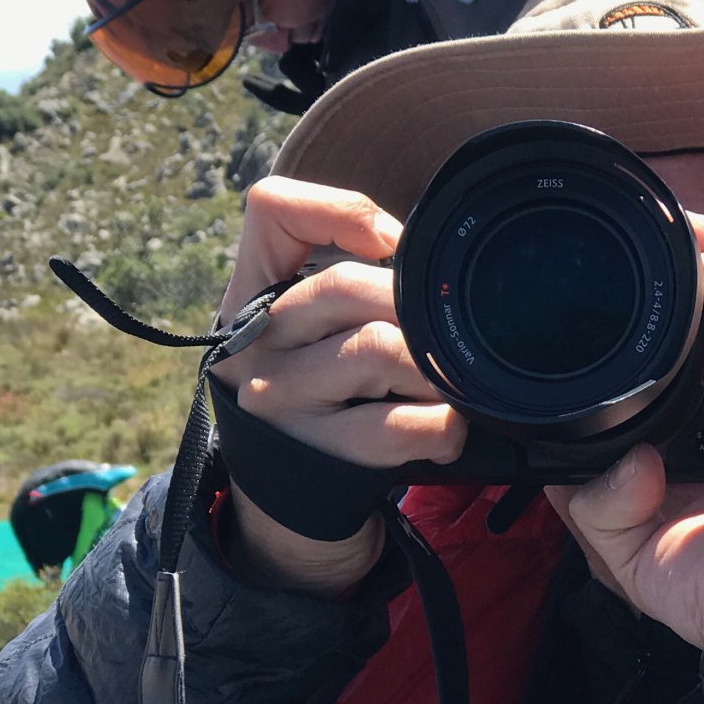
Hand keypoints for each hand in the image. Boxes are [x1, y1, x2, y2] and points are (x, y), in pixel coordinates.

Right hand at [213, 178, 466, 595]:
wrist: (292, 492)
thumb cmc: (322, 388)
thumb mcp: (314, 322)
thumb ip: (347, 268)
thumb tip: (406, 246)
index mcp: (254, 295)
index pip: (271, 211)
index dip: (341, 212)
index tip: (390, 244)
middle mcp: (255, 344)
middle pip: (347, 284)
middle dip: (412, 302)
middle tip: (440, 328)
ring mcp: (285, 401)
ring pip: (379, 349)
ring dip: (433, 364)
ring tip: (446, 378)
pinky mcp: (324, 453)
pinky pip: (400, 426)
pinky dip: (443, 423)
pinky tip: (449, 423)